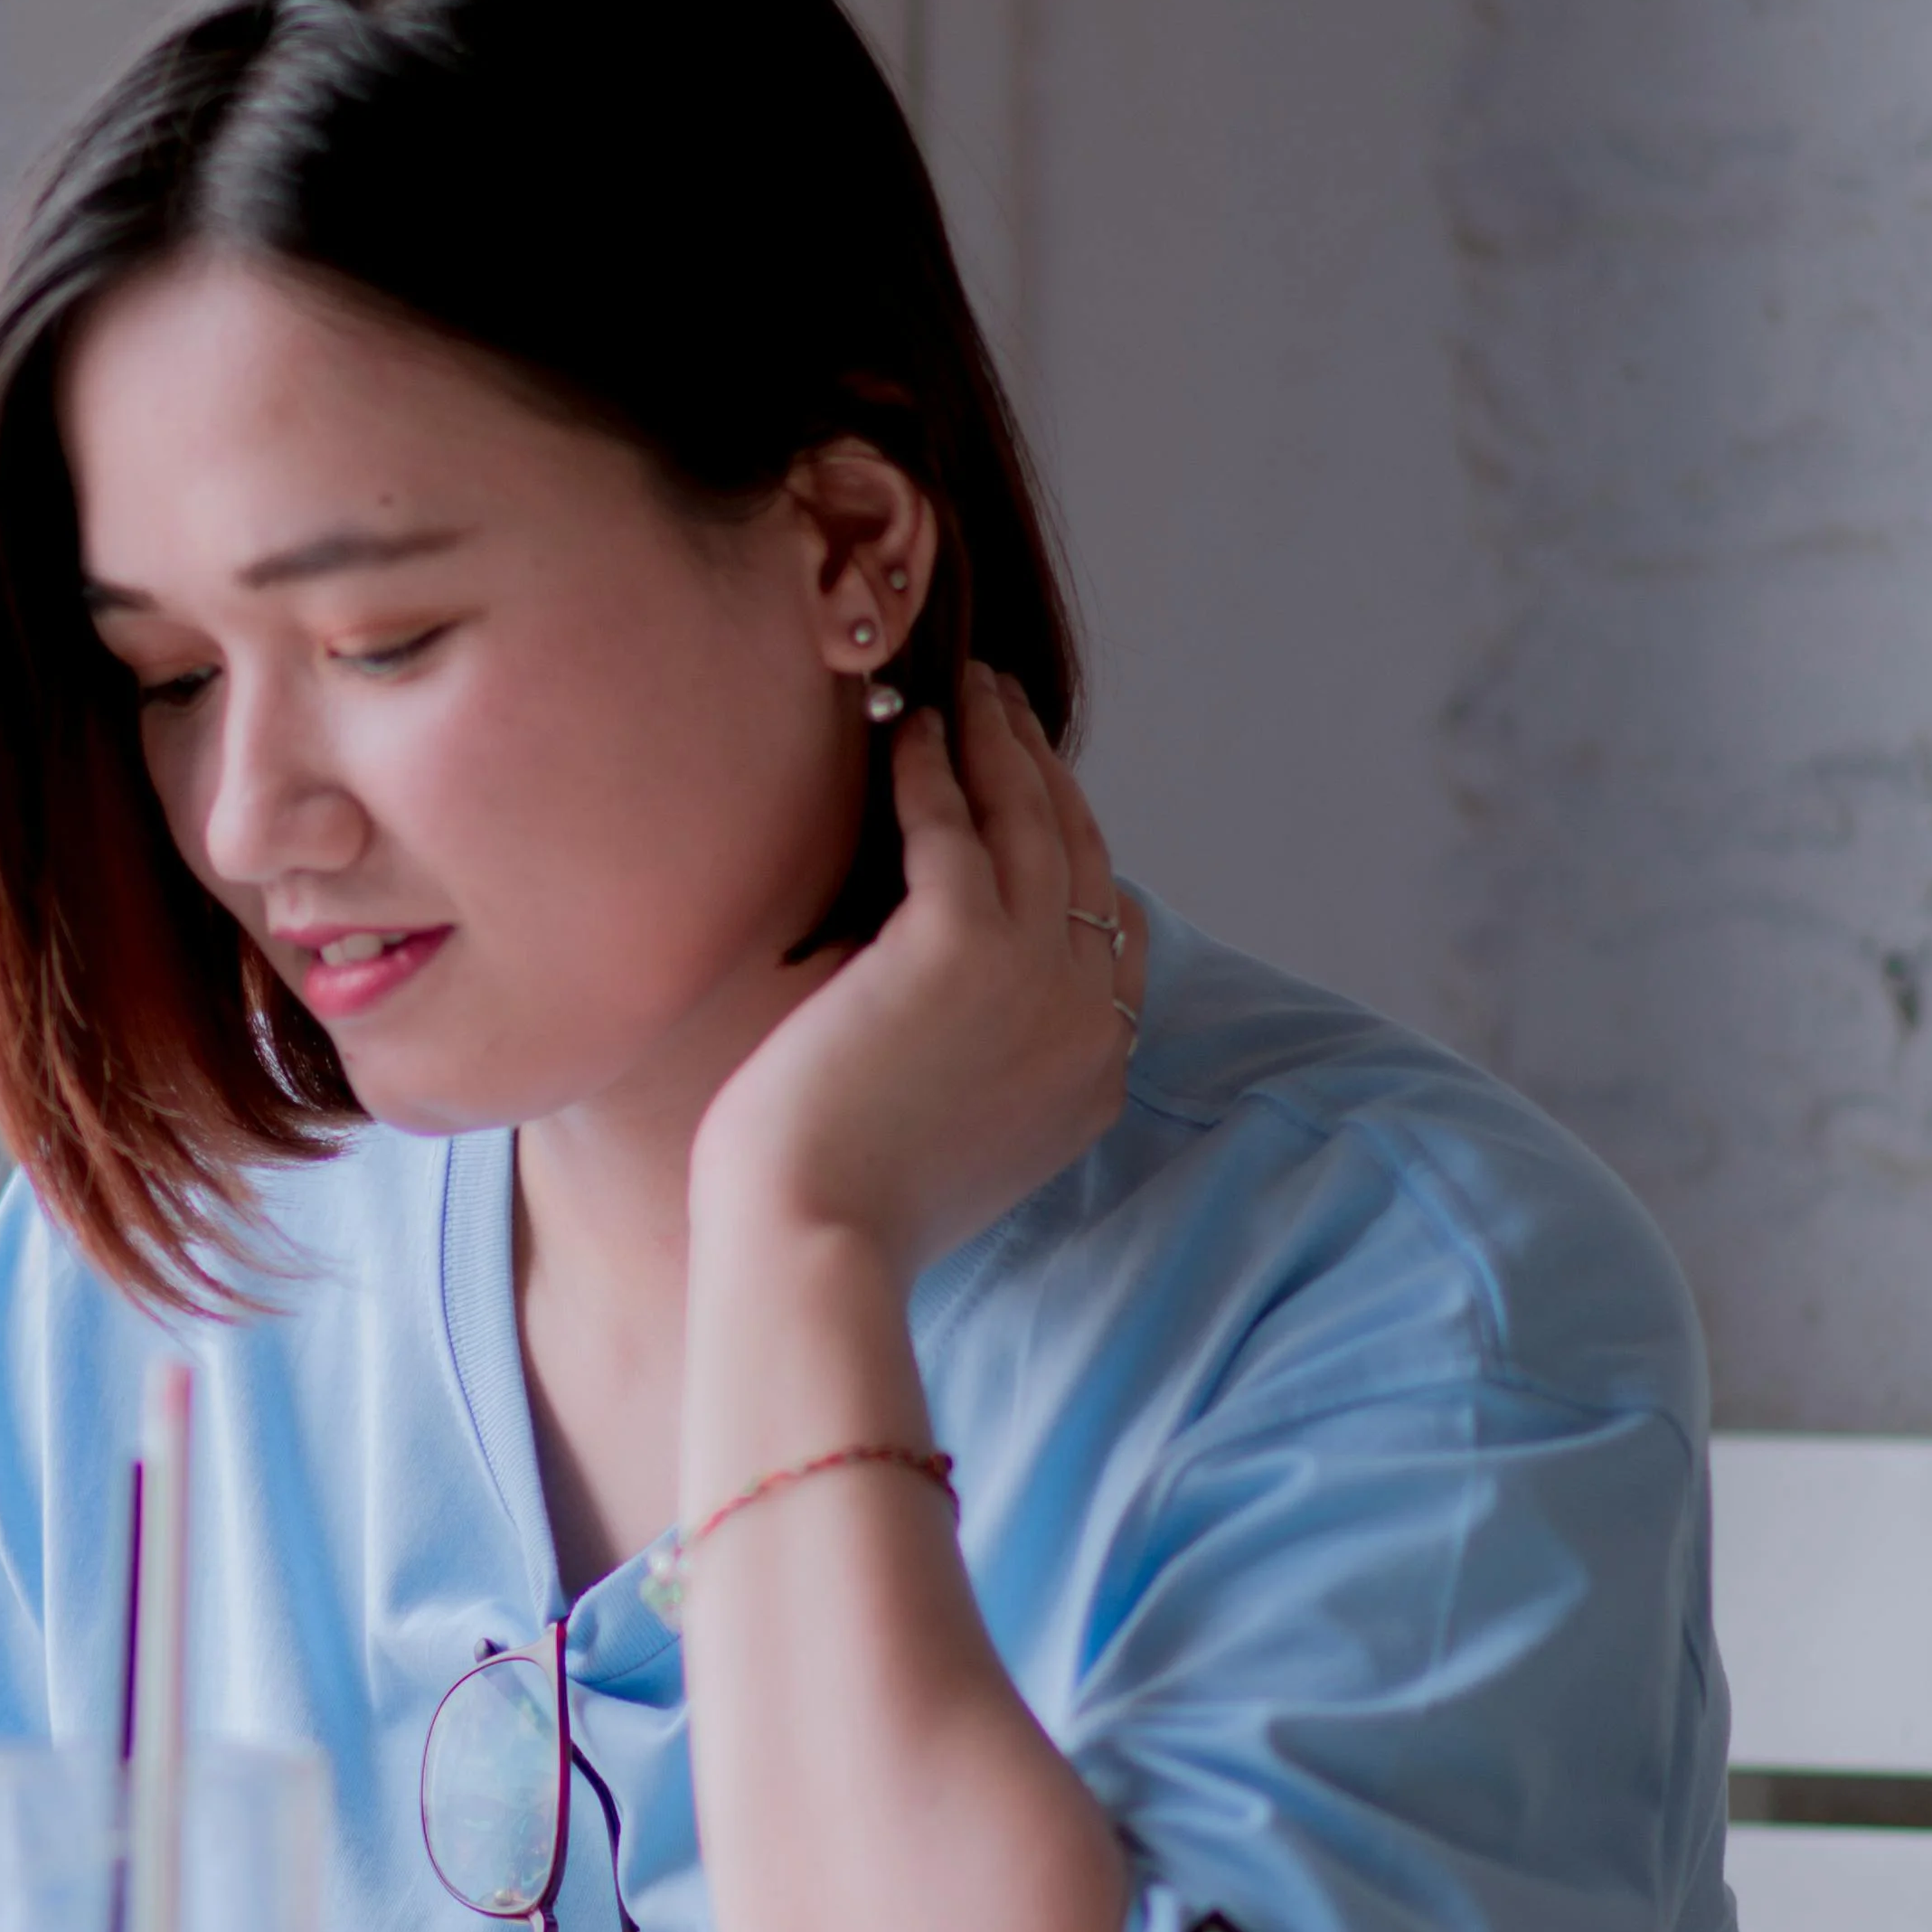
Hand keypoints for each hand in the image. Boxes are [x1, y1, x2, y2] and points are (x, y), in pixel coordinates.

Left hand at [687, 668, 1138, 1278]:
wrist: (815, 1243)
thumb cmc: (847, 1209)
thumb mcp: (958, 1136)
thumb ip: (987, 1065)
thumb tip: (951, 1004)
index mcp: (1098, 1074)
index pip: (1117, 935)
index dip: (1079, 853)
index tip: (1038, 801)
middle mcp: (1090, 1017)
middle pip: (1084, 859)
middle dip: (1046, 775)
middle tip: (1006, 709)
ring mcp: (1037, 976)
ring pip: (1033, 823)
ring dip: (1001, 742)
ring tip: (967, 689)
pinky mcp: (962, 943)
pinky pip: (955, 824)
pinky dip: (933, 768)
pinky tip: (906, 734)